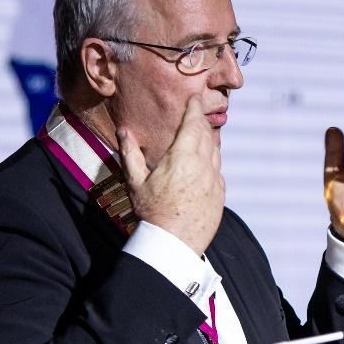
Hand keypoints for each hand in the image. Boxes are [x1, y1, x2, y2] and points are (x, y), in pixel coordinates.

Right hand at [118, 95, 224, 254]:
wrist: (173, 244)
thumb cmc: (152, 213)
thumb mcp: (136, 182)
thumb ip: (130, 154)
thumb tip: (124, 131)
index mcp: (182, 157)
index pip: (192, 124)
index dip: (193, 109)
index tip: (194, 99)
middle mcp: (203, 165)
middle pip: (207, 135)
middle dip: (201, 122)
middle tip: (197, 114)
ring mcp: (214, 180)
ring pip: (216, 152)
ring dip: (210, 140)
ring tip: (204, 134)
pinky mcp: (219, 195)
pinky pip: (218, 172)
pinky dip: (213, 162)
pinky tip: (206, 164)